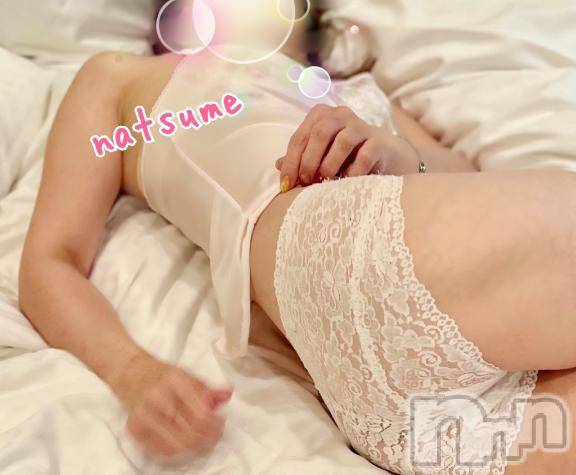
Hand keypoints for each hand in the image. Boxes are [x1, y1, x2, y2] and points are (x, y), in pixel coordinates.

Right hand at [111, 352, 232, 460]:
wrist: (132, 374)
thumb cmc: (162, 375)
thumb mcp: (187, 374)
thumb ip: (208, 388)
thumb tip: (227, 393)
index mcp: (174, 380)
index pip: (201, 414)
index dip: (215, 424)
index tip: (221, 422)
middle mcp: (157, 398)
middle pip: (191, 431)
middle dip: (208, 436)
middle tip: (215, 434)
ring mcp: (144, 416)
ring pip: (178, 445)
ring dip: (196, 445)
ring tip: (202, 439)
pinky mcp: (135, 430)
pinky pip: (162, 451)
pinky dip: (178, 450)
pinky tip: (185, 442)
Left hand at [277, 104, 420, 191]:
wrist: (386, 157)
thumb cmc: (347, 156)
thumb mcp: (321, 155)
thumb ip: (301, 157)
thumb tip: (278, 164)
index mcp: (322, 116)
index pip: (300, 137)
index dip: (291, 162)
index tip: (286, 185)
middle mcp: (341, 115)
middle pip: (319, 133)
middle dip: (308, 161)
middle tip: (306, 182)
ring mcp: (362, 126)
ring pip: (342, 141)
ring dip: (329, 165)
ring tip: (326, 181)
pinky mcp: (380, 141)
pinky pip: (364, 156)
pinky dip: (352, 172)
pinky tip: (346, 183)